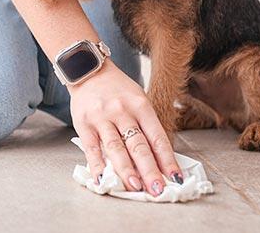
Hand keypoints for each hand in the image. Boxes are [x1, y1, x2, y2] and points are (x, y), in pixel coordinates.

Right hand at [69, 62, 183, 195]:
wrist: (88, 70)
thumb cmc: (116, 89)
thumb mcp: (138, 100)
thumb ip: (146, 128)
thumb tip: (157, 161)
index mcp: (140, 105)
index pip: (157, 137)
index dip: (167, 160)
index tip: (175, 178)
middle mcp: (122, 111)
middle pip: (138, 145)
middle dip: (149, 170)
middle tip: (157, 189)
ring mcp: (102, 118)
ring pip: (116, 148)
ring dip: (126, 171)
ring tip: (135, 187)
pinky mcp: (84, 124)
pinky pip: (92, 148)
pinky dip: (97, 166)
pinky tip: (103, 179)